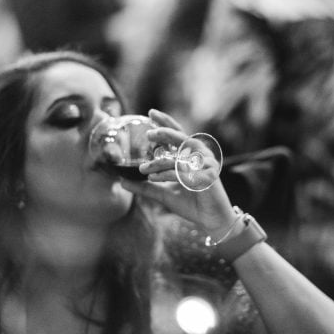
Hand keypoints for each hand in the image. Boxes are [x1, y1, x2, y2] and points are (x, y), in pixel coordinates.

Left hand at [119, 109, 235, 235]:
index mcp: (190, 155)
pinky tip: (153, 178)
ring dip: (160, 162)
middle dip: (164, 133)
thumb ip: (145, 186)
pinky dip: (167, 175)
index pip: (177, 133)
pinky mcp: (207, 176)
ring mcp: (205, 165)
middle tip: (148, 134)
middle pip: (181, 136)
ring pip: (179, 157)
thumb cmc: (191, 204)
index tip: (150, 113)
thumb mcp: (163, 194)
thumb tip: (121, 182)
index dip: (165, 122)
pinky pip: (184, 172)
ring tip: (143, 169)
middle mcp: (199, 156)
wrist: (212, 220)